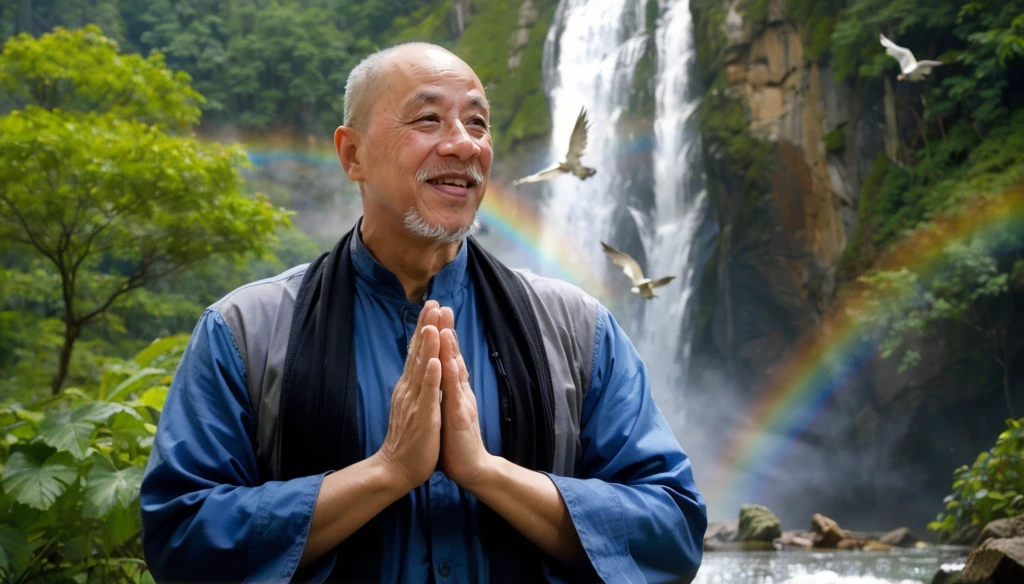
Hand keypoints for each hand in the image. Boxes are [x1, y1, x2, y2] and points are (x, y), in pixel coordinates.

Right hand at [376, 300, 442, 490]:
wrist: (395, 469)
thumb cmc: (408, 440)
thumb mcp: (411, 405)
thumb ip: (414, 386)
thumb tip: (418, 367)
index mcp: (409, 387)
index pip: (417, 352)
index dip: (424, 329)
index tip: (431, 307)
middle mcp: (409, 389)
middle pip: (418, 353)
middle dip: (426, 327)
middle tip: (433, 302)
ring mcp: (415, 402)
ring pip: (422, 369)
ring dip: (428, 346)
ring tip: (433, 323)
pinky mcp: (422, 417)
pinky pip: (428, 394)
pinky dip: (432, 377)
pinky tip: (436, 361)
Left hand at [438, 325, 493, 488]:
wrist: (470, 467)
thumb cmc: (455, 441)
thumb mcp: (447, 410)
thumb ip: (446, 390)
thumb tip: (440, 374)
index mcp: (453, 389)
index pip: (446, 356)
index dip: (441, 335)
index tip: (435, 313)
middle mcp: (459, 390)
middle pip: (452, 355)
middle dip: (446, 329)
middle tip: (441, 305)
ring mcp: (461, 401)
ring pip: (454, 368)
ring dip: (449, 345)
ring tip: (443, 323)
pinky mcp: (460, 415)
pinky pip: (453, 391)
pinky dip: (449, 373)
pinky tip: (445, 359)